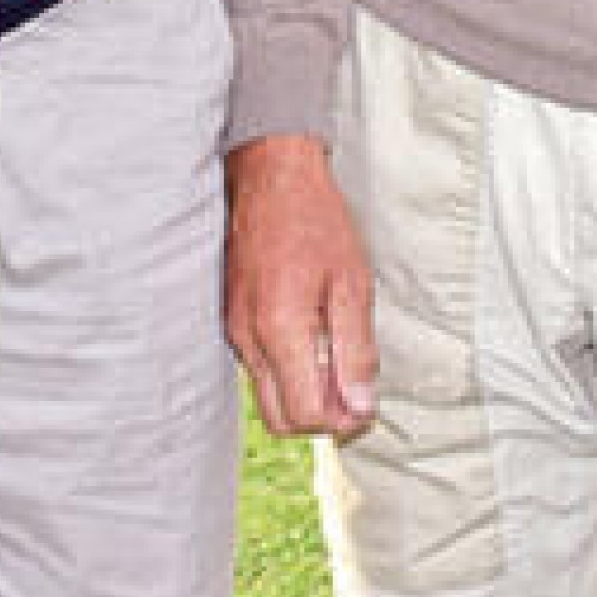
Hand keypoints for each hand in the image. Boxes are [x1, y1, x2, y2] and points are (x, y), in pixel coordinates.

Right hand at [223, 135, 381, 437]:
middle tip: (354, 393)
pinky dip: (287, 370)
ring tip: (336, 358)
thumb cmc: (314, 220)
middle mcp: (248, 337)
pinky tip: (312, 339)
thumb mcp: (353, 283)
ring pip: (267, 396)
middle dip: (320, 418)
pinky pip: (258, 368)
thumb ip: (356, 350)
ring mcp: (234, 330)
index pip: (304, 414)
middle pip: (279, 419)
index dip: (340, 420)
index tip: (364, 404)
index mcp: (280, 328)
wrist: (270, 176)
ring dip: (303, 394)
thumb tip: (360, 405)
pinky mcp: (231, 320)